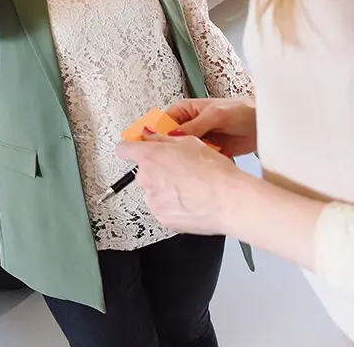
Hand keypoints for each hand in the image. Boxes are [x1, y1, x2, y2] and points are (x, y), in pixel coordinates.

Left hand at [116, 133, 244, 234]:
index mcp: (150, 156)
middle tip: (178, 170)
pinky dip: (172, 206)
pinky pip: (163, 209)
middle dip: (156, 170)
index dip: (131, 148)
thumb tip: (151, 136)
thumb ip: (163, 139)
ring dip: (164, 189)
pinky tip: (191, 201)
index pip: (123, 149)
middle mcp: (146, 178)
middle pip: (142, 171)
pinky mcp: (163, 219)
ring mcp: (153, 201)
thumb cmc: (214, 171)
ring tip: (189, 188)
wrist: (230, 200)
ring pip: (153, 191)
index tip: (136, 149)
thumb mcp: (189, 142)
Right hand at [165, 97, 256, 155]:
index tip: (159, 149)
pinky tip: (211, 162)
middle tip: (183, 157)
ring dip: (192, 158)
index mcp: (183, 110)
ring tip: (203, 158)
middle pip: (171, 141)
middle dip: (176, 151)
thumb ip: (193, 126)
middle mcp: (187, 125)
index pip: (162, 124)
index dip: (158, 137)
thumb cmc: (240, 110)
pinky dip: (203, 163)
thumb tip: (173, 136)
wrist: (261, 124)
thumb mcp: (214, 115)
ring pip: (184, 153)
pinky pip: (198, 160)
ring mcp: (197, 139)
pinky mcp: (207, 151)